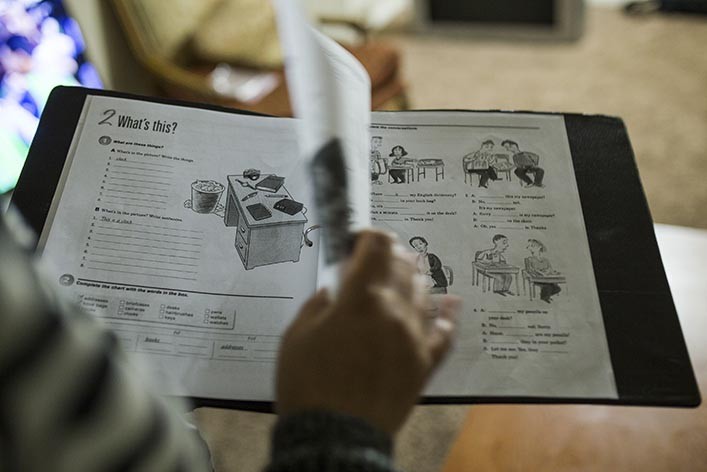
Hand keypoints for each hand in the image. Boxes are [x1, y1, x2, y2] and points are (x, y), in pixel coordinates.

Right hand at [275, 230, 460, 433]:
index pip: (377, 246)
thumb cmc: (308, 384)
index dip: (367, 237)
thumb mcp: (296, 336)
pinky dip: (448, 315)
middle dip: (388, 255)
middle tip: (371, 262)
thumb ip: (317, 306)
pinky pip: (445, 333)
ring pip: (424, 292)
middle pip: (403, 264)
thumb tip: (333, 293)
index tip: (355, 244)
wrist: (335, 437)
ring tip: (399, 277)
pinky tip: (452, 302)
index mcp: (361, 297)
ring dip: (411, 278)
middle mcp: (395, 310)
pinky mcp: (425, 364)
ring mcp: (415, 337)